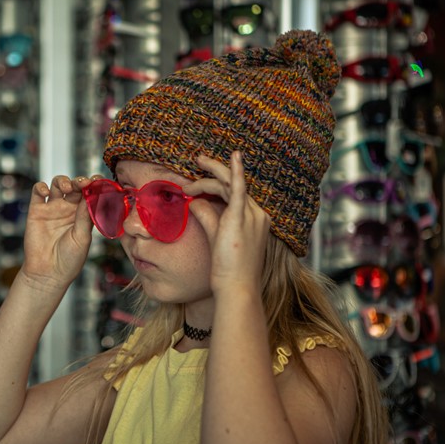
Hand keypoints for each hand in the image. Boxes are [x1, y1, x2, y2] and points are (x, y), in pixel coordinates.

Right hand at [19, 175, 97, 290]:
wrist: (48, 274)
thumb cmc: (69, 260)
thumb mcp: (82, 238)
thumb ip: (85, 216)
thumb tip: (91, 195)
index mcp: (83, 215)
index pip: (90, 194)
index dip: (95, 185)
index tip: (99, 181)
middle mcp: (69, 210)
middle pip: (75, 186)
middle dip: (80, 181)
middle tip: (84, 183)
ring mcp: (52, 209)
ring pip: (58, 184)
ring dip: (63, 181)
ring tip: (67, 188)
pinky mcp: (36, 211)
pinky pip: (38, 192)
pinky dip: (41, 187)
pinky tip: (47, 192)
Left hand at [183, 151, 269, 294]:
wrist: (237, 287)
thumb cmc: (227, 269)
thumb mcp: (215, 236)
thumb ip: (206, 216)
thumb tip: (194, 201)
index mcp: (254, 219)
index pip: (234, 193)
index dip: (215, 185)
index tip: (197, 182)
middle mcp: (257, 214)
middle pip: (232, 185)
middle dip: (214, 172)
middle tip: (197, 160)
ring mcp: (252, 215)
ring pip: (229, 185)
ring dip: (207, 179)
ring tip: (187, 181)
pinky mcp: (242, 218)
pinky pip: (240, 189)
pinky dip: (235, 172)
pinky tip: (234, 157)